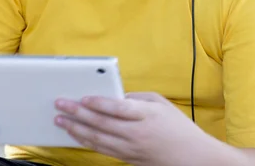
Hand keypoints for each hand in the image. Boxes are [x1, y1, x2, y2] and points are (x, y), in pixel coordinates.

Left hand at [54, 92, 204, 165]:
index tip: (82, 98)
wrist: (194, 158)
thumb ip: (137, 97)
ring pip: (97, 139)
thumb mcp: (162, 103)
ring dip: (76, 129)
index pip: (117, 108)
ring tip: (61, 120)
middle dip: (77, 113)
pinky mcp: (128, 159)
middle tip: (60, 105)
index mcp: (146, 115)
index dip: (98, 103)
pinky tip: (76, 135)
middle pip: (101, 123)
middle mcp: (136, 133)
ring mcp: (131, 148)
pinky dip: (86, 142)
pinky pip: (102, 150)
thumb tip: (116, 95)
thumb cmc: (179, 128)